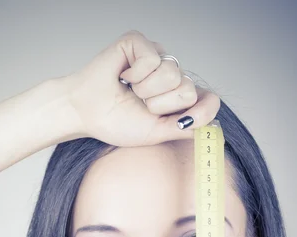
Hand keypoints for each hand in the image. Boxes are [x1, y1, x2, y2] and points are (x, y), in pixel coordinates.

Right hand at [65, 29, 219, 146]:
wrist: (86, 113)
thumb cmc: (116, 122)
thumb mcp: (156, 133)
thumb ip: (184, 128)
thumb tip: (210, 125)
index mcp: (176, 97)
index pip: (207, 99)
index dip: (201, 111)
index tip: (180, 122)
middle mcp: (171, 75)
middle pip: (189, 90)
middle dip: (160, 105)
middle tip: (140, 105)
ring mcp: (157, 57)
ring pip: (172, 74)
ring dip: (146, 91)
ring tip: (131, 91)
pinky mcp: (141, 43)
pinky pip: (153, 59)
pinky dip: (136, 74)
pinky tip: (123, 76)